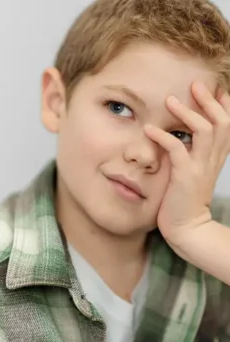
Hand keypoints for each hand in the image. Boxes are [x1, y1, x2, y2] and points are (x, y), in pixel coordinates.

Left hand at [144, 82, 229, 247]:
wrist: (187, 229)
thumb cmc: (185, 202)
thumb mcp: (194, 173)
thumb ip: (194, 153)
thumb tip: (182, 135)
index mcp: (217, 157)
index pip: (228, 124)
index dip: (224, 105)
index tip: (216, 90)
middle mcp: (212, 159)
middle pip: (222, 121)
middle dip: (209, 101)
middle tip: (195, 84)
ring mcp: (200, 167)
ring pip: (204, 130)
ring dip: (187, 113)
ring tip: (169, 100)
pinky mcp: (185, 177)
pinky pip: (177, 150)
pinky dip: (163, 137)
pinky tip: (149, 130)